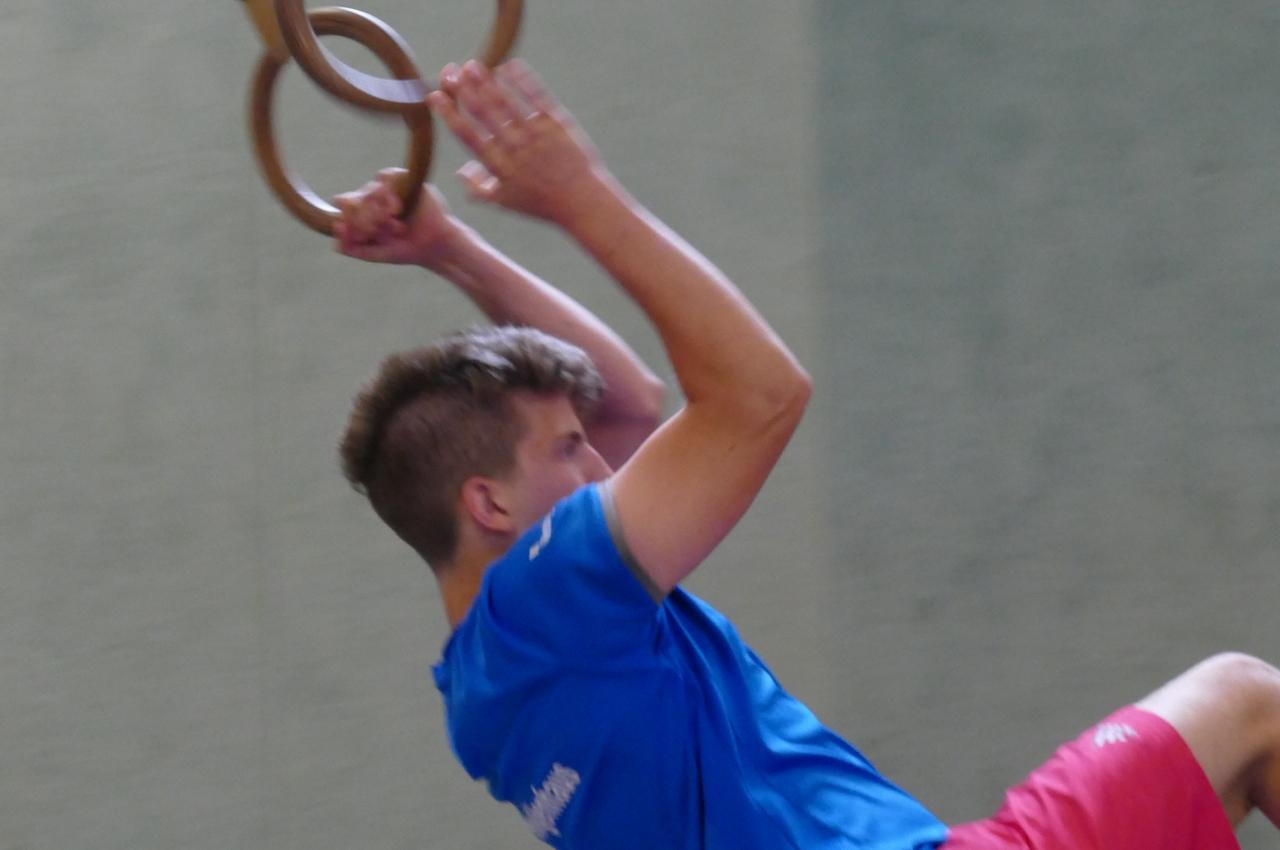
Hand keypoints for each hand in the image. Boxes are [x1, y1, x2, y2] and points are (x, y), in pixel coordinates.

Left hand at [332, 171, 459, 267]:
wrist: (434, 247)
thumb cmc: (406, 249)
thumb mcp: (375, 253)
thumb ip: (352, 248)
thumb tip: (335, 234)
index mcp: (362, 211)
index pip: (343, 205)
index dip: (348, 219)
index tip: (363, 234)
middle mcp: (372, 196)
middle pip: (354, 199)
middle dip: (363, 219)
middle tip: (377, 230)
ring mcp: (387, 187)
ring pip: (368, 190)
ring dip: (376, 211)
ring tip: (392, 225)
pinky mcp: (404, 178)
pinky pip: (386, 179)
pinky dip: (388, 197)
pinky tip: (396, 211)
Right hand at [427, 59, 608, 225]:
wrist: (582, 201)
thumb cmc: (541, 203)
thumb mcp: (505, 203)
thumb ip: (477, 189)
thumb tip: (460, 170)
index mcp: (498, 166)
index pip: (467, 135)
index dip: (449, 113)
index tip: (434, 96)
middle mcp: (514, 148)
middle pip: (483, 113)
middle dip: (464, 90)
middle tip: (451, 71)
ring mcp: (535, 134)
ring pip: (506, 102)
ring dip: (487, 81)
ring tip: (473, 65)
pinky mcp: (556, 124)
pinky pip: (536, 97)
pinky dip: (521, 80)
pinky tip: (508, 66)